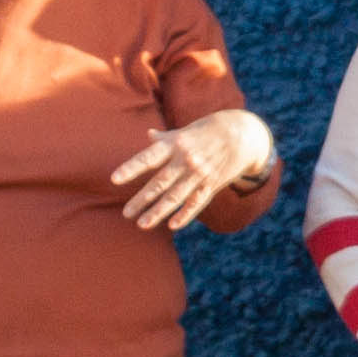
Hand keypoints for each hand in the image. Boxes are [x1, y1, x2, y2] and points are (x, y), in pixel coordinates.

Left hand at [109, 108, 274, 233]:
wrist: (242, 133)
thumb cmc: (208, 131)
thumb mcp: (186, 130)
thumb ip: (166, 138)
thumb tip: (148, 135)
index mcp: (175, 144)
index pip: (149, 158)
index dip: (131, 168)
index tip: (114, 179)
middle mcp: (186, 160)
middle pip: (160, 183)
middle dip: (142, 199)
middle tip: (126, 213)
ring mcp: (200, 173)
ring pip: (176, 196)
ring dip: (158, 212)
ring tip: (142, 224)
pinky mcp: (212, 184)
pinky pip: (197, 202)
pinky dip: (185, 214)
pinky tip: (172, 225)